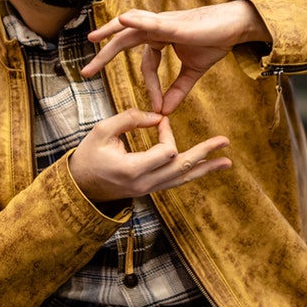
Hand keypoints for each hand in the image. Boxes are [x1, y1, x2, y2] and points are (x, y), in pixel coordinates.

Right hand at [68, 110, 230, 202]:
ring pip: (183, 179)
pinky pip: (176, 182)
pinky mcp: (151, 189)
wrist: (80, 187)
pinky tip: (206, 167)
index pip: (167, 151)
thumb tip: (158, 116)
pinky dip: (192, 173)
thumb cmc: (89, 156)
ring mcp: (149, 190)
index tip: (158, 120)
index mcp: (132, 170)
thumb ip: (129, 119)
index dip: (166, 132)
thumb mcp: (102, 131)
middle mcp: (145, 184)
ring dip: (205, 168)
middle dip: (204, 153)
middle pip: (182, 167)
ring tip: (227, 161)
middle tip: (225, 142)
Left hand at [82, 1, 271, 113]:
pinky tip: (121, 21)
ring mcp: (163, 23)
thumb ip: (178, 89)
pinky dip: (135, 22)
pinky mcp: (172, 23)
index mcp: (161, 39)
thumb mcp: (194, 71)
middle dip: (104, 57)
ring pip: (129, 28)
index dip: (152, 87)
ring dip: (109, 33)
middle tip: (85, 72)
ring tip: (91, 40)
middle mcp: (157, 28)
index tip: (157, 108)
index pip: (147, 65)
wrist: (235, 27)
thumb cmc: (215, 41)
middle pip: (124, 42)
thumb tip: (166, 111)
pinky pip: (150, 22)